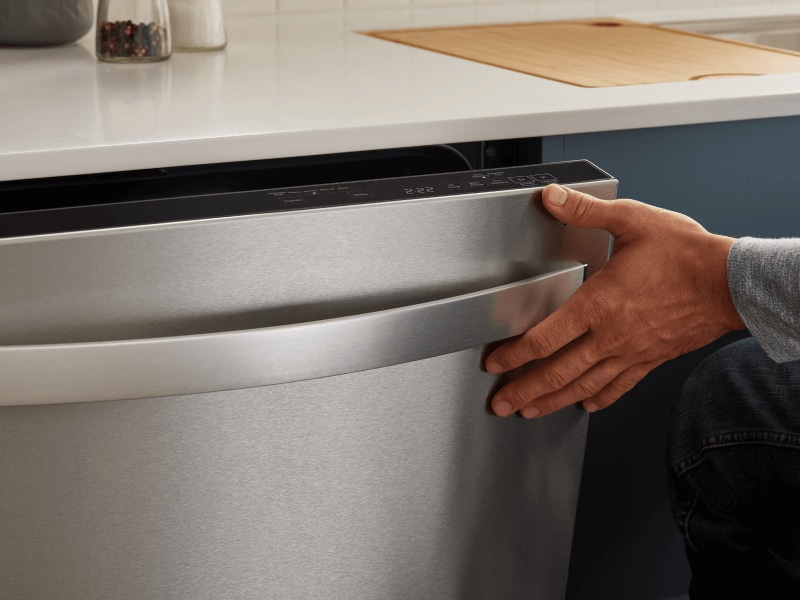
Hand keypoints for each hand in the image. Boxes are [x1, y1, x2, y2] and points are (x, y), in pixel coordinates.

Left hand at [486, 184, 745, 418]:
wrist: (731, 283)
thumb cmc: (685, 254)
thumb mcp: (632, 221)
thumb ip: (586, 211)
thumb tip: (552, 197)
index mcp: (598, 304)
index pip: (543, 339)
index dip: (513, 354)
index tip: (495, 363)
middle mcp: (610, 336)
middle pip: (557, 372)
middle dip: (524, 391)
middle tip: (502, 404)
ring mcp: (630, 352)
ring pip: (583, 386)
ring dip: (552, 401)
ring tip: (530, 412)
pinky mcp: (650, 359)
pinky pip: (618, 386)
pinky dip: (598, 398)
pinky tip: (586, 405)